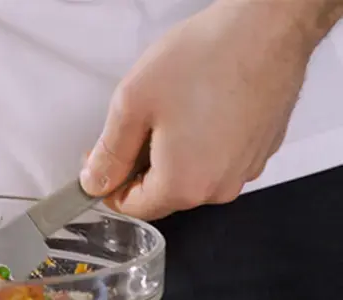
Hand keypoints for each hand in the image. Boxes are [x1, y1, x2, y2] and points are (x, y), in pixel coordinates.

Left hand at [80, 1, 317, 219]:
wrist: (268, 28)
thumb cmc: (207, 59)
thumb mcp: (133, 104)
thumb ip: (109, 153)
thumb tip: (94, 182)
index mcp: (184, 185)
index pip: (132, 208)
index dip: (108, 183)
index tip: (101, 156)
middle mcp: (219, 188)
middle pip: (162, 195)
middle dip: (139, 168)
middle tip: (133, 125)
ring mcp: (244, 170)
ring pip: (190, 176)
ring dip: (170, 154)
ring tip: (169, 110)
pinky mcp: (259, 150)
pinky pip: (217, 159)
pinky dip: (200, 142)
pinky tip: (197, 108)